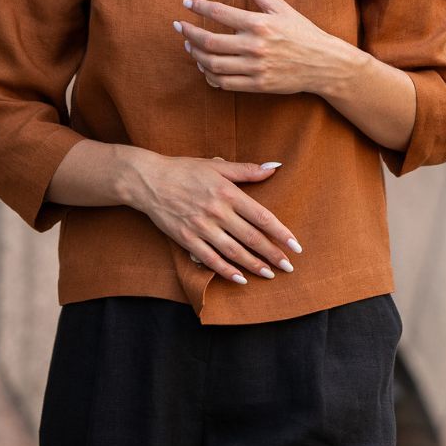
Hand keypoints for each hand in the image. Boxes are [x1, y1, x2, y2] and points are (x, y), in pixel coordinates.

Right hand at [125, 152, 302, 284]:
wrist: (149, 180)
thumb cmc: (185, 170)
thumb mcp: (217, 166)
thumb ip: (247, 170)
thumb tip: (275, 166)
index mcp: (228, 192)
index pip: (261, 216)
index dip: (280, 233)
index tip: (296, 246)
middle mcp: (217, 211)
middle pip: (251, 238)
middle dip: (272, 254)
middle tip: (288, 267)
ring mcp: (202, 227)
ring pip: (234, 251)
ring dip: (254, 265)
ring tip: (270, 274)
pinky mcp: (187, 239)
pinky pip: (210, 259)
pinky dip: (226, 270)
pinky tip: (240, 279)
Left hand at [173, 0, 354, 96]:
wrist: (324, 63)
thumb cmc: (302, 32)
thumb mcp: (280, 6)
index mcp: (259, 23)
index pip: (219, 12)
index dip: (198, 7)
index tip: (186, 4)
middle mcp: (255, 46)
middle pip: (209, 41)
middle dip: (189, 33)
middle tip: (179, 27)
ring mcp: (255, 68)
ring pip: (213, 64)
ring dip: (196, 54)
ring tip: (189, 45)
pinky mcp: (257, 85)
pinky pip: (224, 82)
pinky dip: (210, 75)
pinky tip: (205, 65)